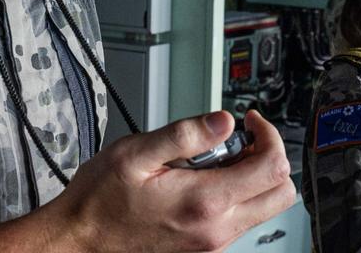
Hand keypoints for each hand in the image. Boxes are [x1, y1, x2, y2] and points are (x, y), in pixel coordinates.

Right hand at [35, 109, 295, 252]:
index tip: (250, 121)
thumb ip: (185, 134)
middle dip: (268, 157)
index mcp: (204, 201)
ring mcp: (212, 242)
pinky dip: (235, 195)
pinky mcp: (205, 248)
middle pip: (280, 192)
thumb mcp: (136, 152)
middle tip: (239, 140)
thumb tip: (224, 121)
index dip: (268, 134)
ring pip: (263, 207)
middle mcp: (216, 228)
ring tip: (211, 160)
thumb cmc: (100, 200)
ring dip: (251, 177)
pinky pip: (240, 219)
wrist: (80, 240)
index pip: (272, 167)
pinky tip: (201, 180)